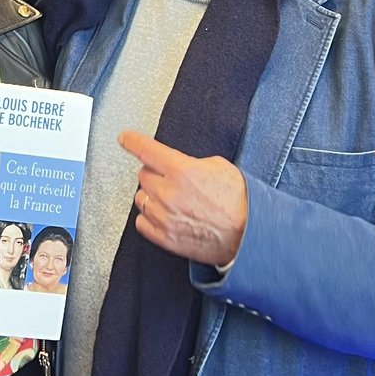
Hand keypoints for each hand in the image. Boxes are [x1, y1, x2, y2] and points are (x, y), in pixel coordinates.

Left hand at [119, 131, 247, 266]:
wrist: (249, 235)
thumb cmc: (239, 201)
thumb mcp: (218, 166)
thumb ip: (189, 162)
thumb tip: (175, 163)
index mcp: (181, 171)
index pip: (146, 150)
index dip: (132, 141)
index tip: (125, 138)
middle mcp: (168, 193)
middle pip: (143, 175)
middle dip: (155, 174)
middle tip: (173, 180)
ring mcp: (164, 217)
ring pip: (141, 198)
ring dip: (153, 196)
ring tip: (174, 201)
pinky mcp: (164, 237)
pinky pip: (141, 222)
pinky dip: (150, 217)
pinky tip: (166, 215)